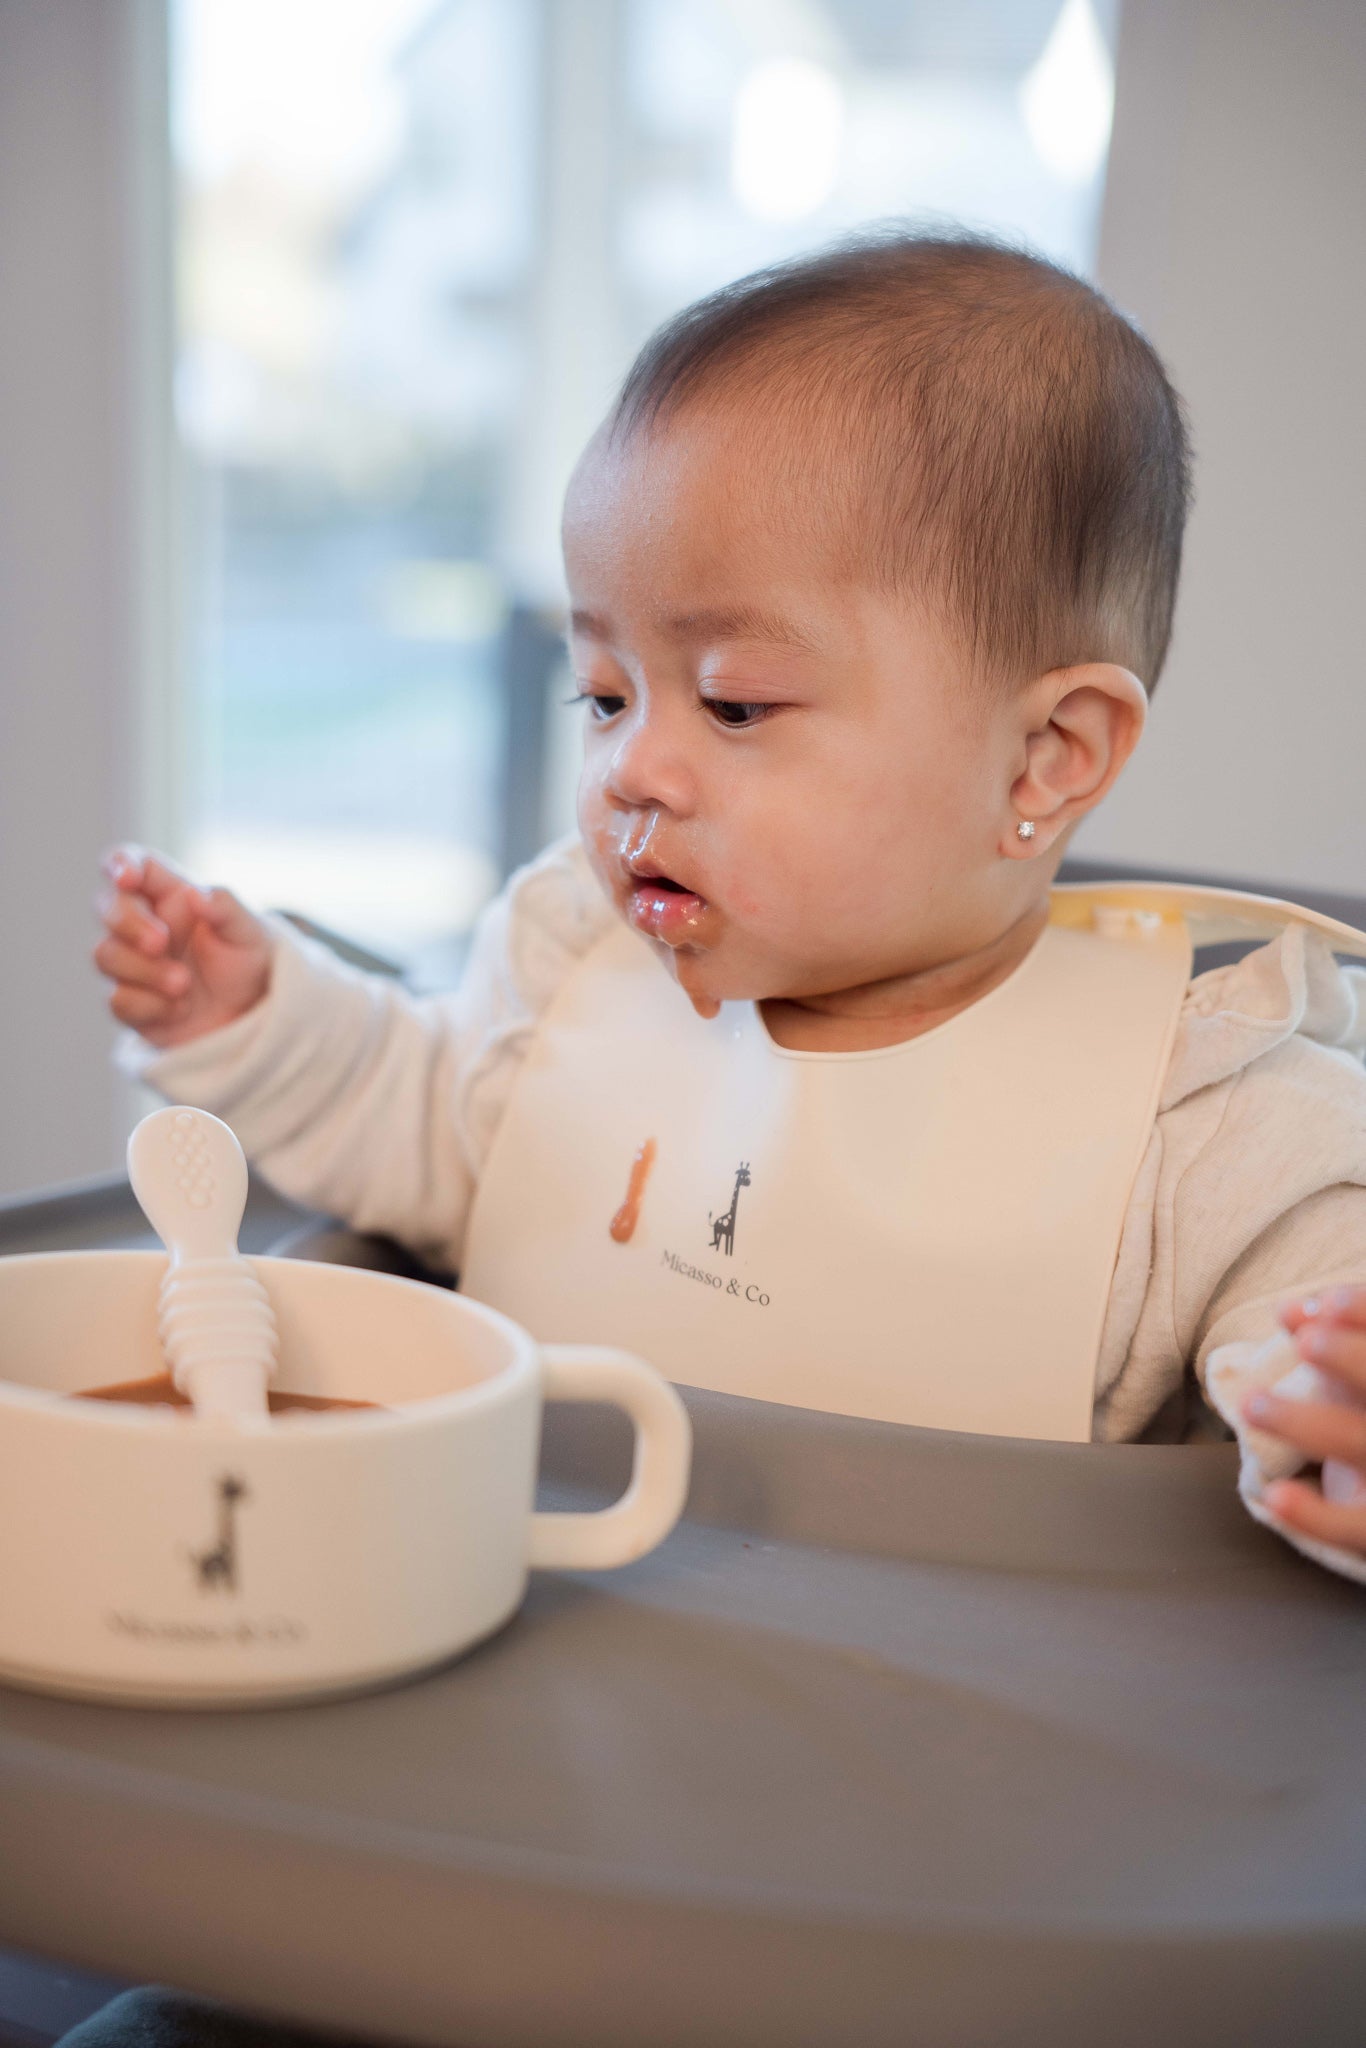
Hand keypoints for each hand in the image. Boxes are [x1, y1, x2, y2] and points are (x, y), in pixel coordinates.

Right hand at [92, 844, 272, 1049]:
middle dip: (128, 923)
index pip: (133, 864)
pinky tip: (180, 1008)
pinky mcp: (131, 1003)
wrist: (252, 1012)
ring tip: (184, 983)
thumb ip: (225, 908)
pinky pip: (119, 1001)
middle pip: (107, 907)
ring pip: (106, 955)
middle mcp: (144, 925)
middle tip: (160, 942)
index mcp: (170, 895)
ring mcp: (133, 963)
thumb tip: (194, 894)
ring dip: (144, 970)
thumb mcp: (250, 931)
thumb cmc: (246, 959)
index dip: (120, 864)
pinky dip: (150, 1005)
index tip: (128, 878)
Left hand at [1242, 1286, 1365, 1551]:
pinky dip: (1318, 1517)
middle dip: (1352, 1362)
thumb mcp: (1351, 1377)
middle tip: (1307, 1343)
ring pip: (1362, 1446)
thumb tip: (1291, 1309)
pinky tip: (1278, 1496)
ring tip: (1253, 1405)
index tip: (1326, 1302)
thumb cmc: (1358, 1419)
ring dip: (1310, 1424)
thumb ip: (1332, 1335)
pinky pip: (1358, 1528)